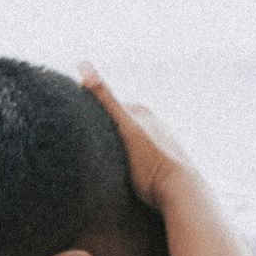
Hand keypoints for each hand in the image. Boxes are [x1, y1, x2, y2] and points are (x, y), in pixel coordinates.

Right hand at [78, 65, 195, 214]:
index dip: (91, 115)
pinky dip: (126, 162)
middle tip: (86, 148)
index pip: (109, 106)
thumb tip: (84, 64)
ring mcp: (158, 144)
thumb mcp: (125, 126)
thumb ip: (106, 98)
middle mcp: (153, 125)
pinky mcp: (160, 164)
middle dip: (104, 133)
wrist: (180, 191)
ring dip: (114, 150)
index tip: (76, 126)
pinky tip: (122, 174)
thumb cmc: (150, 161)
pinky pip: (136, 158)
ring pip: (127, 142)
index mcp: (143, 112)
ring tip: (102, 164)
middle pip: (118, 125)